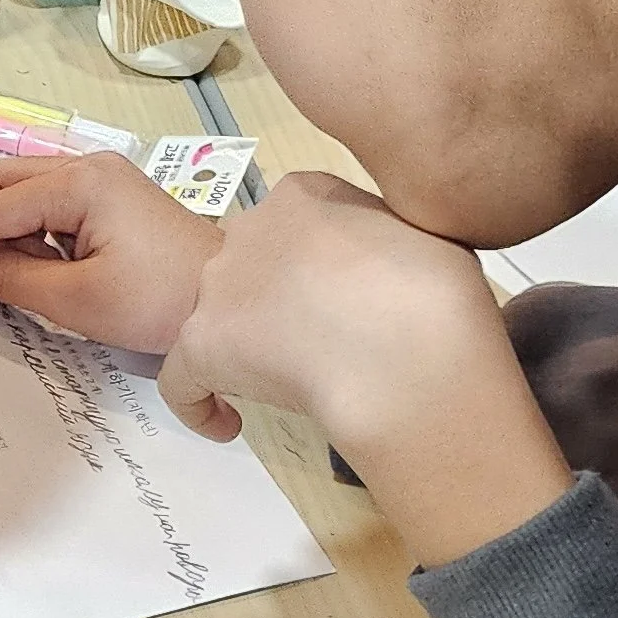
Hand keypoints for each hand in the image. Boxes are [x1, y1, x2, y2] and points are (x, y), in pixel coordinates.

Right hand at [0, 151, 219, 354]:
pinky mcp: (113, 198)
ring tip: (39, 284)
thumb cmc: (158, 302)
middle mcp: (88, 165)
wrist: (228, 302)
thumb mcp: (74, 300)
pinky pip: (54, 208)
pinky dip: (39, 239)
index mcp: (78, 181)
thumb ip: (10, 278)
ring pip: (26, 196)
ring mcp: (103, 178)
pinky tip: (58, 274)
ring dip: (13, 238)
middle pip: (3, 186)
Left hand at [156, 173, 570, 566]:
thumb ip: (389, 236)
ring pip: (217, 313)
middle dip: (277, 295)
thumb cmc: (435, 290)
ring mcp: (220, 287)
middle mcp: (251, 228)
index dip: (318, 259)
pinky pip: (182, 379)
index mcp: (305, 194)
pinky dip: (198, 402)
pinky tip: (227, 423)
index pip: (295, 219)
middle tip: (323, 338)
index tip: (344, 291)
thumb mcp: (428, 232)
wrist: (406, 349)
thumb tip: (388, 258)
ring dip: (242, 340)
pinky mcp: (201, 345)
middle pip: (252, 262)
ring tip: (287, 380)